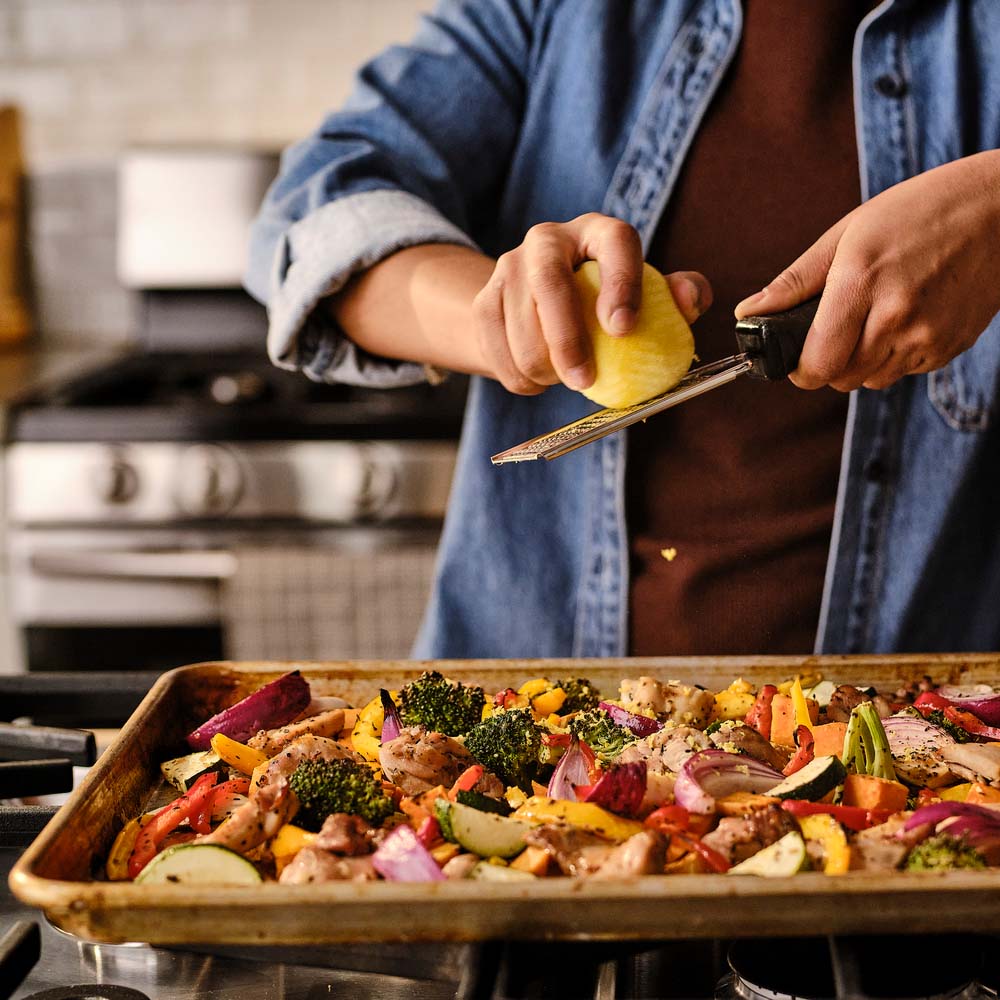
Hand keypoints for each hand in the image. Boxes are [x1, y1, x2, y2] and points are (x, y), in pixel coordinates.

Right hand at [473, 212, 710, 394]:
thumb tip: (690, 300)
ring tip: (566, 380)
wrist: (534, 303)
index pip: (615, 243)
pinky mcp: (484, 300)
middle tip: (585, 382)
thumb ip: (678, 294)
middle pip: (550, 284)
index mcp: (597, 231)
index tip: (624, 329)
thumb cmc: (605, 301)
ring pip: (519, 328)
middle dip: (566, 339)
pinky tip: (540, 379)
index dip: (622, 284)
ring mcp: (508, 266)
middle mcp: (547, 239)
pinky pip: (499, 352)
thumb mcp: (646, 293)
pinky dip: (522, 378)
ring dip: (544, 369)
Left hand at [734, 150, 999, 390]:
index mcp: (860, 283)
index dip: (799, 370)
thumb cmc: (918, 212)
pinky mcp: (950, 347)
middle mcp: (895, 316)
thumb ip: (795, 281)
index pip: (817, 363)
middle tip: (831, 333)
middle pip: (840, 378)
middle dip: (826, 364)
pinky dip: (893, 357)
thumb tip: (748, 312)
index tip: (795, 358)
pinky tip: (903, 319)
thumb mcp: (848, 233)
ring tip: (870, 320)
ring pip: (871, 380)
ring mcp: (927, 335)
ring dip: (859, 363)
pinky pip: (904, 372)